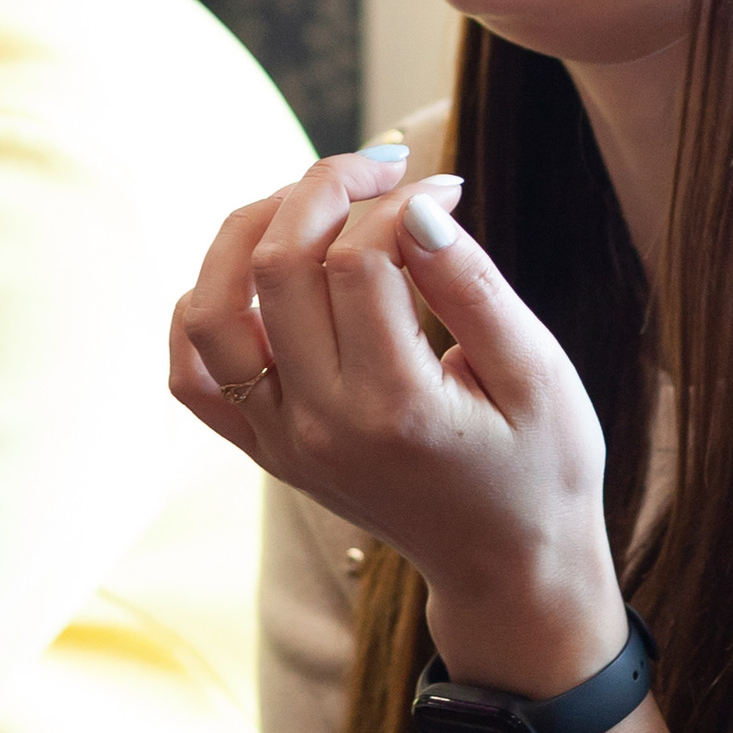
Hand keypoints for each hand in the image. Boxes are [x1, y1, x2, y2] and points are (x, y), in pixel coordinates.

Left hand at [171, 145, 626, 694]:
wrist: (509, 565)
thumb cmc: (543, 465)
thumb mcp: (539, 373)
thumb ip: (473, 286)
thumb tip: (416, 207)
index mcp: (397, 408)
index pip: (360, 259)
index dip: (400, 200)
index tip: (445, 188)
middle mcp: (320, 426)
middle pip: (276, 265)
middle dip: (326, 188)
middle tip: (383, 167)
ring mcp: (281, 440)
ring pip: (209, 309)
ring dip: (250, 231)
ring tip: (313, 202)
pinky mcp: (265, 448)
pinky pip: (189, 373)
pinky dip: (202, 309)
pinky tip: (258, 276)